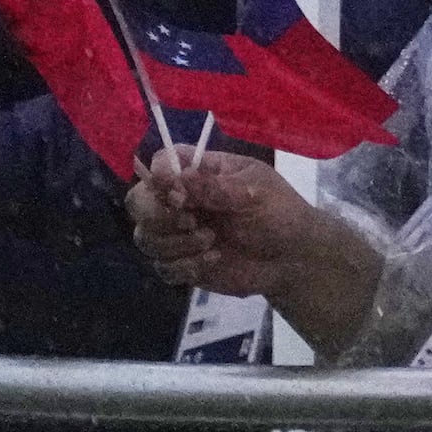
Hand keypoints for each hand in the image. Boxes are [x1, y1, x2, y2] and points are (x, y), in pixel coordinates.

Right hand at [128, 151, 328, 292]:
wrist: (293, 258)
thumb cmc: (279, 213)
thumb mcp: (254, 193)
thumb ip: (215, 187)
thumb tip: (177, 177)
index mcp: (199, 173)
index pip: (160, 164)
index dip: (158, 177)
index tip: (177, 193)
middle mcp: (181, 200)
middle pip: (138, 202)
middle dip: (158, 215)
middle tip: (191, 222)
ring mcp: (178, 233)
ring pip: (145, 237)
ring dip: (176, 243)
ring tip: (212, 242)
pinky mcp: (182, 263)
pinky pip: (161, 267)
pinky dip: (184, 266)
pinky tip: (214, 261)